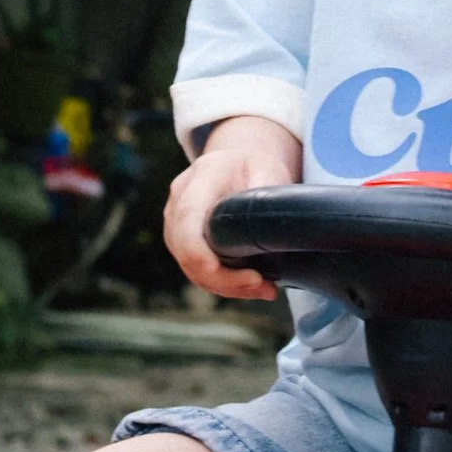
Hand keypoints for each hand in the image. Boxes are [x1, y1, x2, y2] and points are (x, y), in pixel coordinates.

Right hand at [164, 120, 302, 300]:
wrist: (237, 162)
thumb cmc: (255, 166)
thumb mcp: (270, 169)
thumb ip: (268, 196)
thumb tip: (276, 232)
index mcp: (203, 176)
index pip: (188, 218)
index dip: (201, 252)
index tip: (228, 270)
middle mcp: (179, 199)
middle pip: (187, 251)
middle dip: (224, 279)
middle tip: (263, 286)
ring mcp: (175, 222)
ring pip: (191, 267)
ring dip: (227, 286)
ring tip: (265, 289)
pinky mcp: (180, 241)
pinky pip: (196, 270)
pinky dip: (223, 284)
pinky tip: (253, 286)